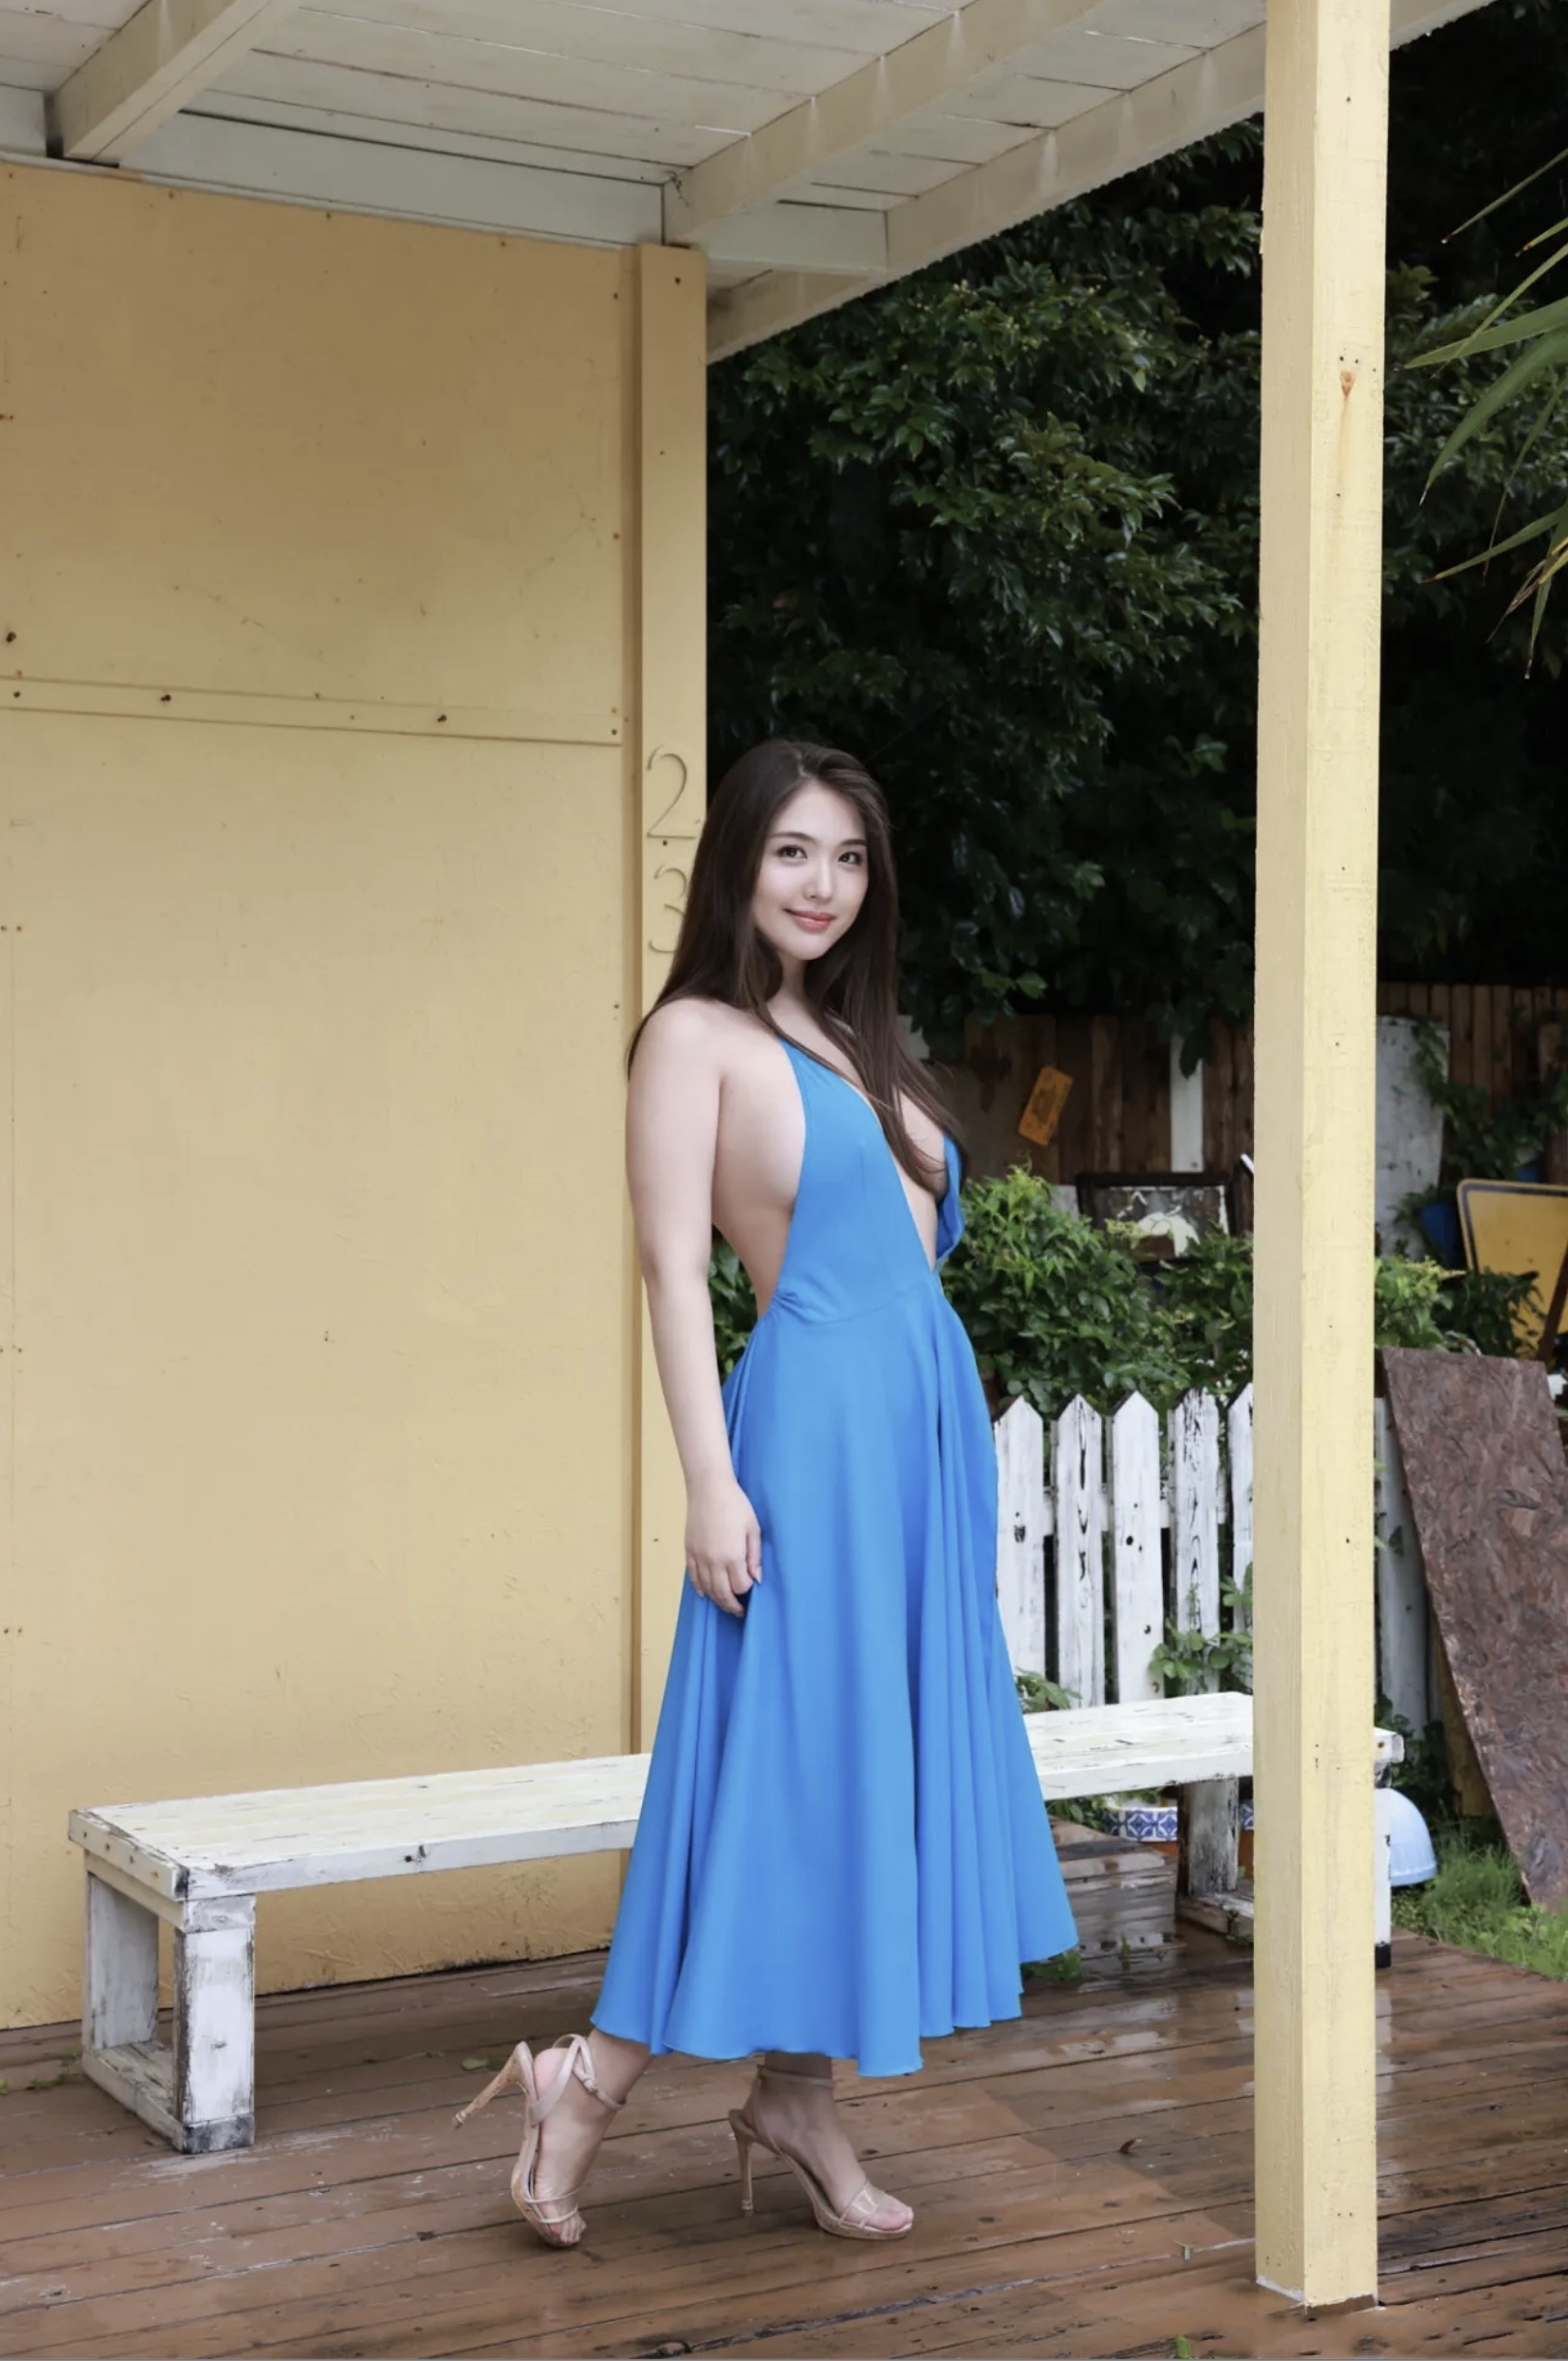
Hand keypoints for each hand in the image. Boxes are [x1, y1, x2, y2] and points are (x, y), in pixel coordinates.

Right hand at [685, 1476, 761, 1618]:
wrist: (708, 1488)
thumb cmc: (736, 1505)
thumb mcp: (753, 1528)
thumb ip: (755, 1556)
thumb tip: (757, 1579)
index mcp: (732, 1556)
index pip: (740, 1585)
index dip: (747, 1590)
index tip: (751, 1587)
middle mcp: (713, 1561)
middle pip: (722, 1593)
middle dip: (732, 1605)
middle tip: (739, 1611)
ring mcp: (699, 1557)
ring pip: (707, 1588)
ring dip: (717, 1599)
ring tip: (725, 1603)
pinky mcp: (689, 1551)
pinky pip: (693, 1577)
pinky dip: (699, 1588)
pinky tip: (705, 1594)